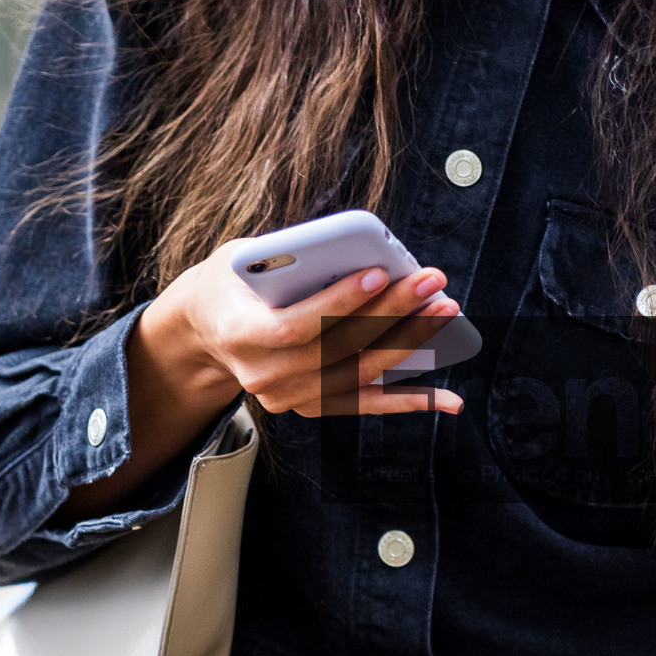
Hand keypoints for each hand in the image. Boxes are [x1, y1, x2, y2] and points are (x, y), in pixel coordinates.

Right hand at [145, 245, 465, 420]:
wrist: (205, 331)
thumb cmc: (232, 283)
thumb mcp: (241, 257)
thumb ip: (287, 256)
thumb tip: (358, 251)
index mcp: (239, 334)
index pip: (295, 327)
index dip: (338, 303)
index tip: (379, 272)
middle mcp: (262, 376)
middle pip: (337, 349)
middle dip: (390, 314)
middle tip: (432, 282)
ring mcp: (288, 397)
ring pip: (358, 375)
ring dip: (409, 345)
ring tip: (445, 310)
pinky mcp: (311, 404)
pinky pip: (367, 404)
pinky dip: (410, 400)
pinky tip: (450, 400)